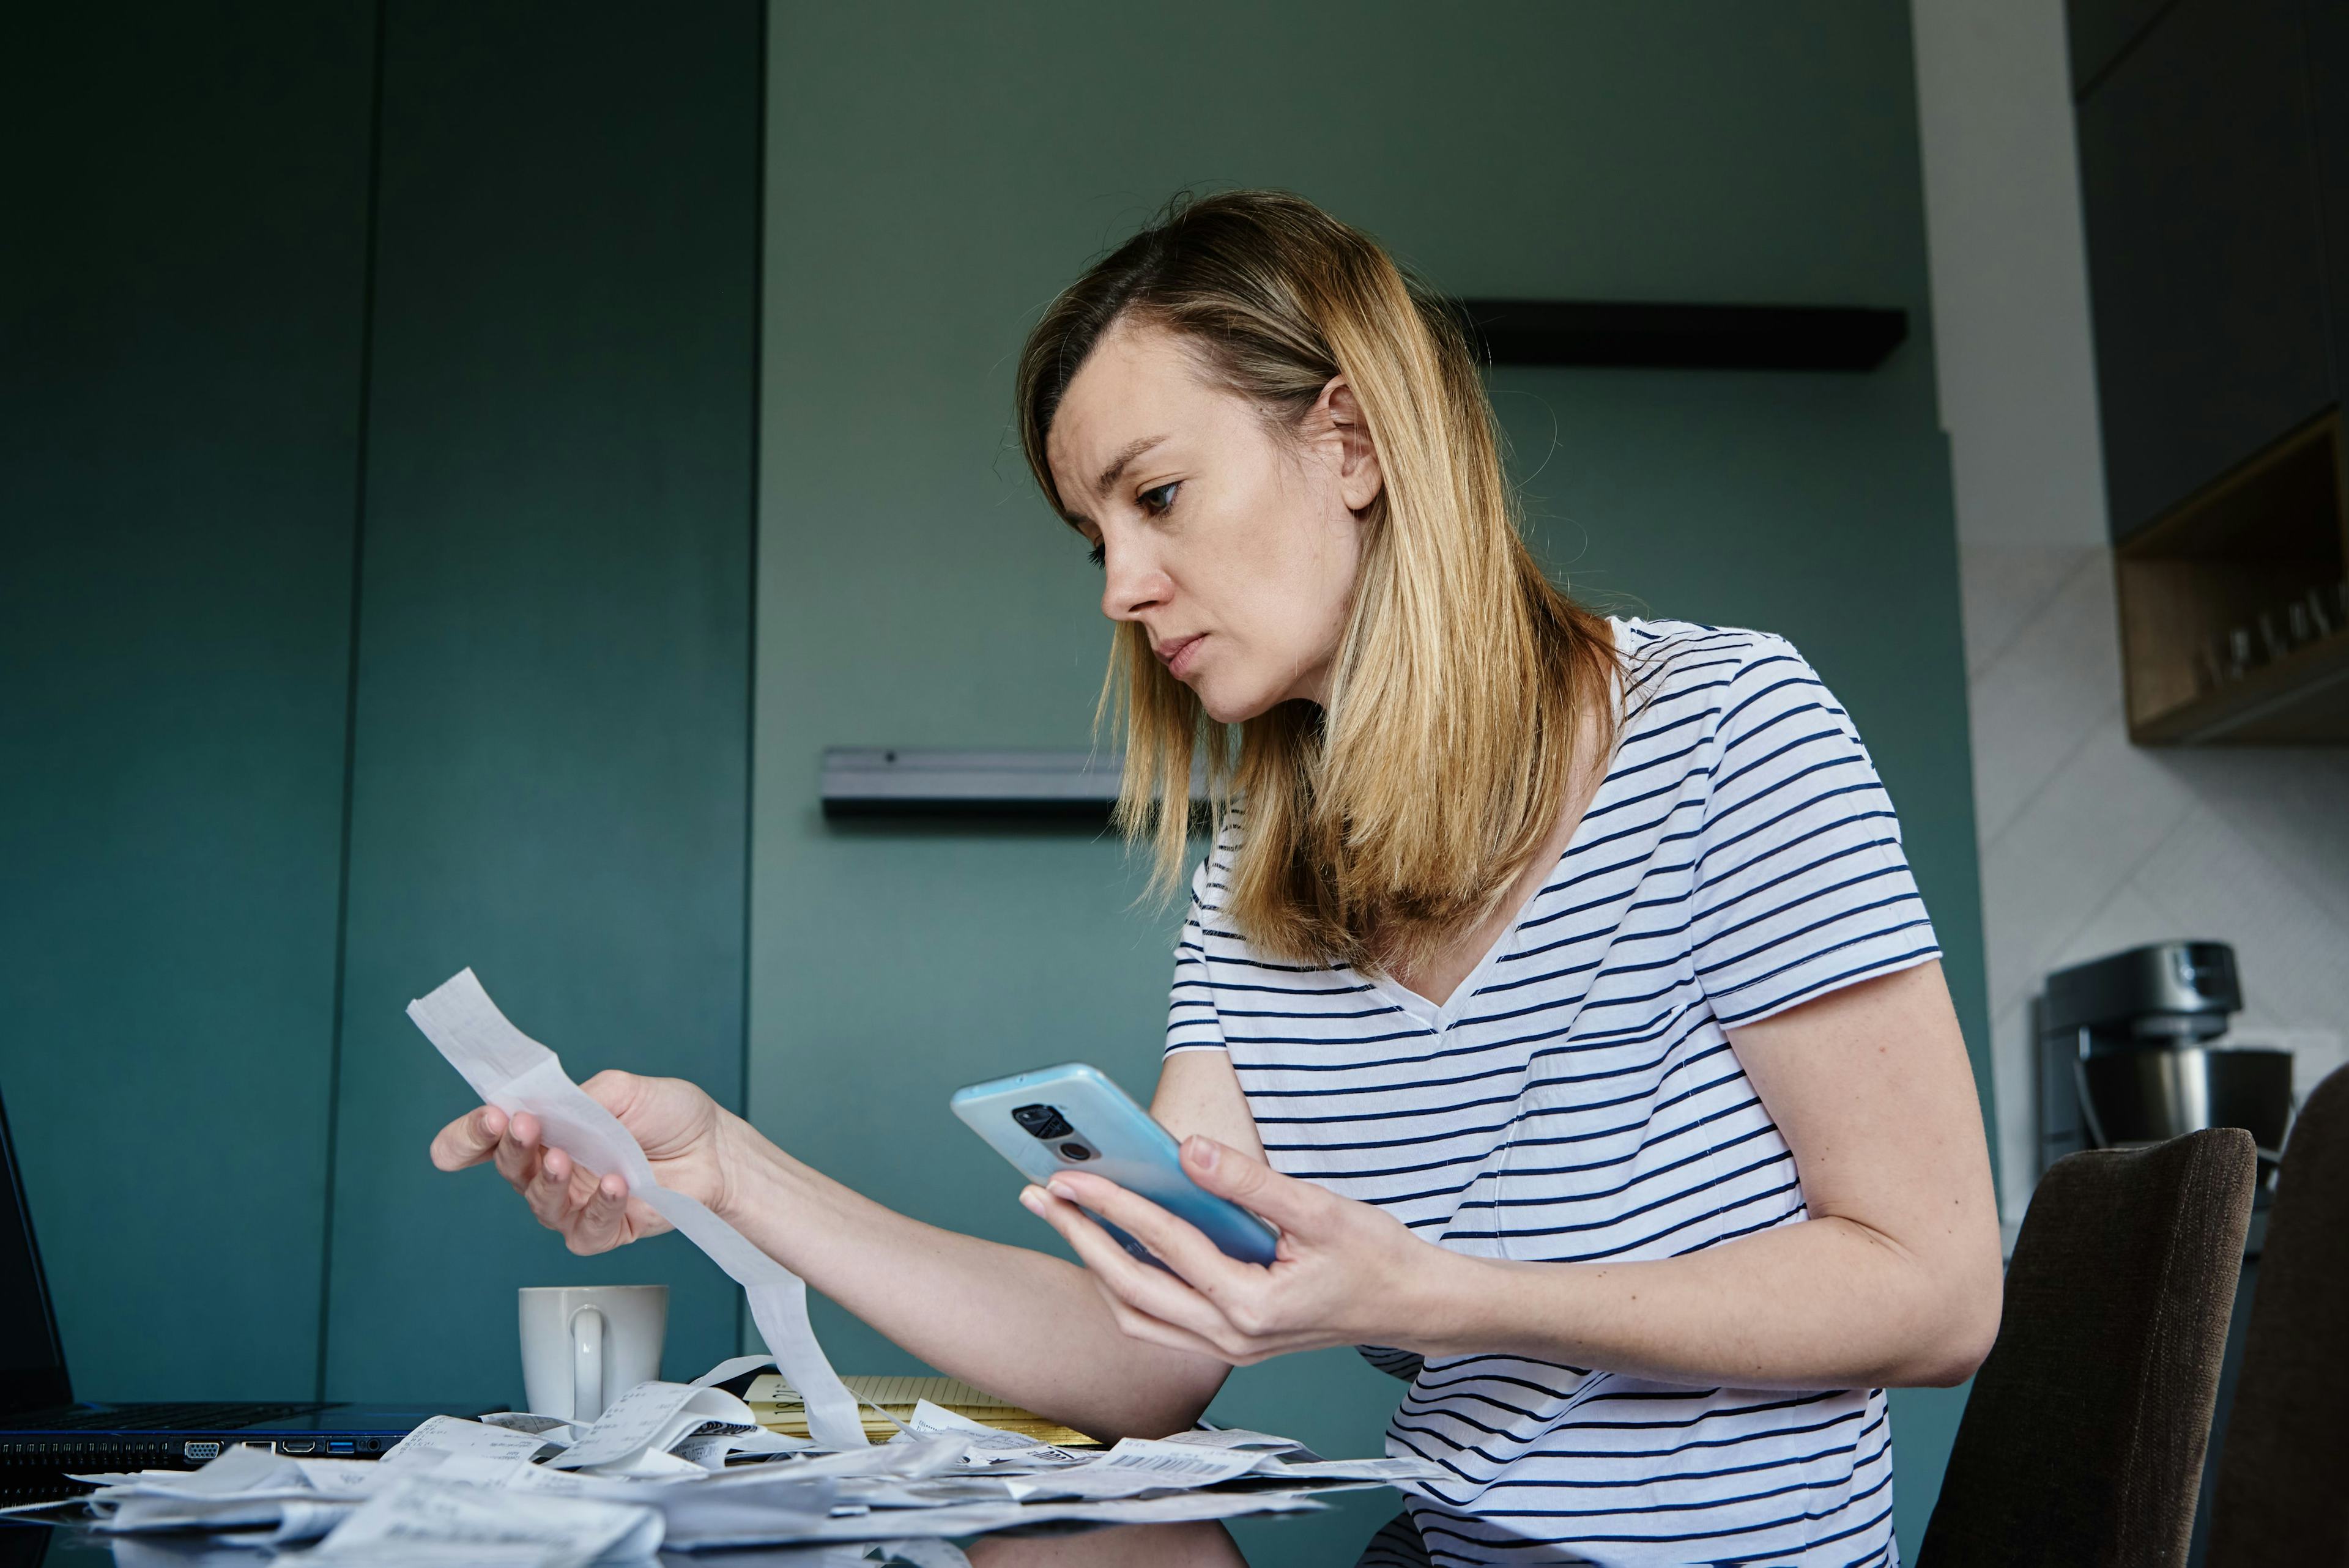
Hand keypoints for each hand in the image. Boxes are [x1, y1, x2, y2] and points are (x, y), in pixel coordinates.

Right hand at [427, 1071, 735, 1254]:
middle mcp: (554, 1170)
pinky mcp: (604, 1230)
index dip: (469, 1136)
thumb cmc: (670, 1115)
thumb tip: (547, 1107)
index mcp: (549, 1130)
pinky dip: (599, 1207)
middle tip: (521, 1126)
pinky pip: (586, 1230)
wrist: (717, 1148)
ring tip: (565, 1159)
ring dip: (548, 1181)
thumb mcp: (623, 1090)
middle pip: (512, 1170)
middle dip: (510, 1148)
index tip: (482, 1119)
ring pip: (541, 1204)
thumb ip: (580, 1098)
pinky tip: (616, 1186)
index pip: (490, 1139)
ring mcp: (576, 1204)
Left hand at [1019, 1135, 1441, 1364]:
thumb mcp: (1320, 1210)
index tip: (1070, 1174)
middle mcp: (1231, 1338)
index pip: (1165, 1246)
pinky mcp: (1229, 1343)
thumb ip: (1248, 1181)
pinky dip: (1126, 1285)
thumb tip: (1187, 1149)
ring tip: (1065, 1218)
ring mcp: (1228, 1348)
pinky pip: (1158, 1321)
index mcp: (1252, 1306)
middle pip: (1130, 1289)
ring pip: (1136, 1314)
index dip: (1113, 1205)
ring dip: (1095, 1267)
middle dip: (1080, 1238)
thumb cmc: (1375, 1257)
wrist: (1412, 1306)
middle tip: (1038, 1195)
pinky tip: (1112, 1249)